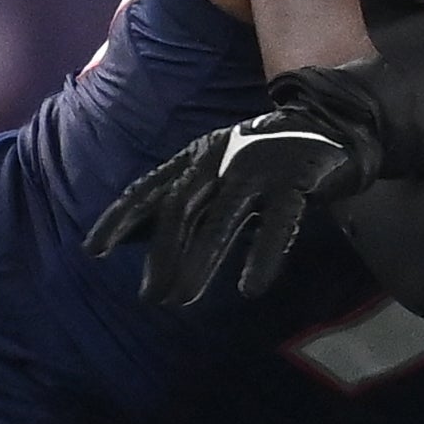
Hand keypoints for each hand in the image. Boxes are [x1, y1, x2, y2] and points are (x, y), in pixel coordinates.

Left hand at [84, 106, 369, 304]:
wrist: (329, 126)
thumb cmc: (261, 160)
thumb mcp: (214, 173)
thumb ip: (180, 200)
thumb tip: (130, 237)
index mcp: (196, 157)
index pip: (149, 188)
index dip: (120, 218)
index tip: (94, 251)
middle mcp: (220, 159)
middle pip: (181, 208)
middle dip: (163, 254)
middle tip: (154, 297)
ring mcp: (258, 168)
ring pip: (221, 220)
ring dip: (200, 261)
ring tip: (184, 298)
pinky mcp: (295, 179)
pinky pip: (277, 223)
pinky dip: (262, 255)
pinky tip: (251, 286)